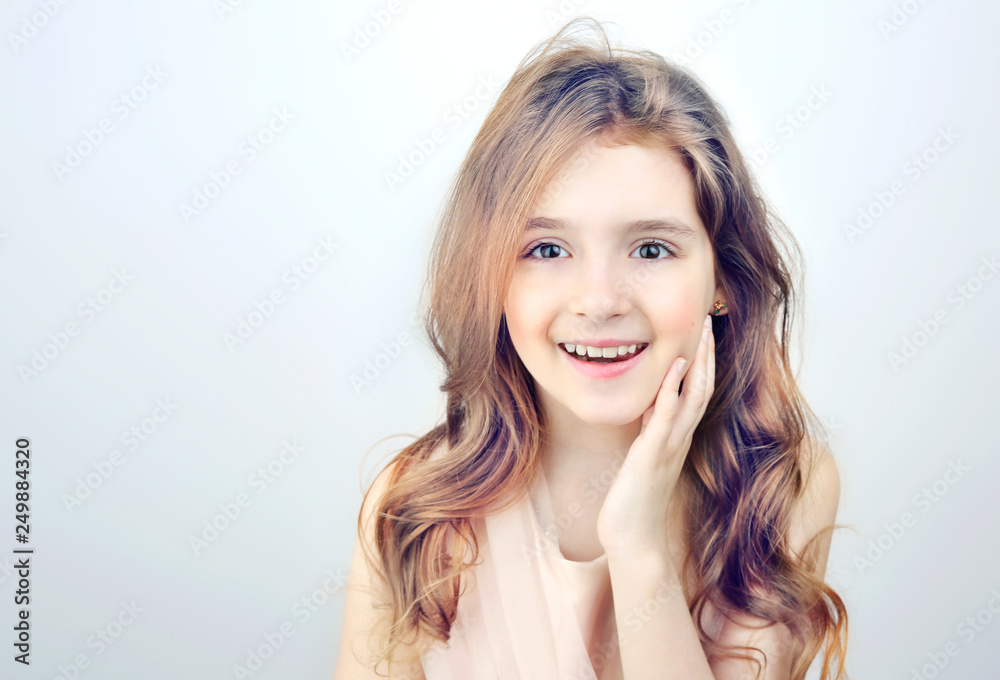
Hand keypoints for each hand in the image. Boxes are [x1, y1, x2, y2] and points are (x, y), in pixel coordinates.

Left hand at [596, 314, 716, 558]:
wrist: (633, 541)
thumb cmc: (634, 503)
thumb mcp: (643, 457)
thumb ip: (651, 430)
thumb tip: (652, 405)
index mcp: (676, 439)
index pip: (696, 393)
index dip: (702, 362)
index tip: (703, 333)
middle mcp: (678, 440)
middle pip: (702, 388)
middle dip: (707, 353)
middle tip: (709, 319)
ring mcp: (668, 447)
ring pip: (693, 398)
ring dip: (699, 364)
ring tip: (702, 333)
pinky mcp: (652, 456)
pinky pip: (666, 417)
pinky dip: (672, 390)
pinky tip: (675, 367)